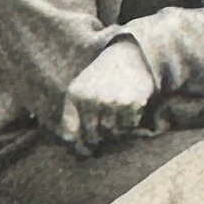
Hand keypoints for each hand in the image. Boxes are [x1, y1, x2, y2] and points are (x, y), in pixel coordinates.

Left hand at [61, 36, 161, 151]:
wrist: (129, 54)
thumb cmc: (100, 76)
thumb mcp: (79, 90)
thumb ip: (70, 116)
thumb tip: (70, 143)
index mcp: (76, 96)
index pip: (73, 134)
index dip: (79, 146)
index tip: (86, 149)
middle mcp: (93, 99)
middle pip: (94, 136)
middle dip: (99, 137)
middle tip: (106, 128)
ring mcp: (114, 102)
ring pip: (113, 133)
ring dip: (115, 129)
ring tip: (117, 114)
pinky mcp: (133, 103)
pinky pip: (129, 126)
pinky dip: (129, 123)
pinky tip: (128, 109)